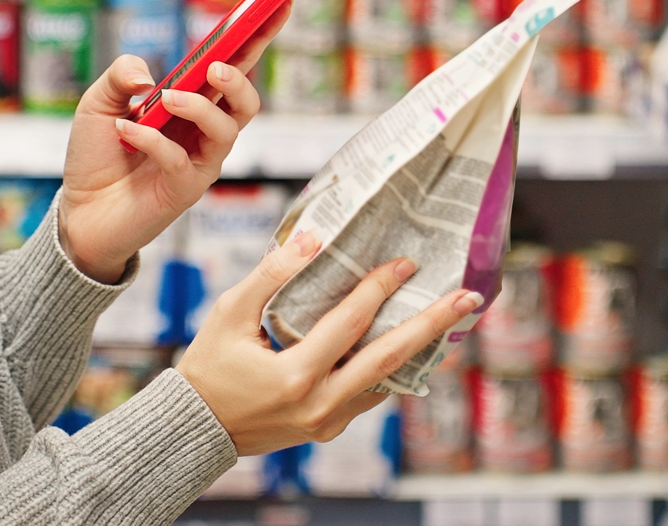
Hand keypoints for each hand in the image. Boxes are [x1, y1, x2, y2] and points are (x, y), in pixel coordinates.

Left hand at [58, 1, 291, 283]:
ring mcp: (200, 161)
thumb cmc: (97, 156)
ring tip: (165, 99)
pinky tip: (124, 131)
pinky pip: (181, 159)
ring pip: (227, 129)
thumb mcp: (99, 101)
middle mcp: (204, 130)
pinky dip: (152, 141)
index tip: (278, 2)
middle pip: (247, 100)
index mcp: (193, 103)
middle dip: (241, 78)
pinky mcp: (186, 189)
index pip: (233, 65)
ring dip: (199, 108)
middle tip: (217, 67)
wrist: (82, 213)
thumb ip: (122, 75)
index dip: (257, 35)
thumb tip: (150, 76)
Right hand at [175, 230, 482, 455]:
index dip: (379, 287)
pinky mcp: (329, 426)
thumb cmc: (210, 365)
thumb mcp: (230, 312)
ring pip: (389, 381)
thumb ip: (272, 274)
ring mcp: (328, 420)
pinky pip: (373, 395)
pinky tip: (411, 346)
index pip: (350, 322)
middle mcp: (320, 403)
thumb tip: (311, 239)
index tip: (404, 263)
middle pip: (389, 358)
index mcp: (295, 374)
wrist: (199, 425)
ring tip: (451, 321)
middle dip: (432, 324)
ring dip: (421, 348)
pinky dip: (395, 369)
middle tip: (468, 298)